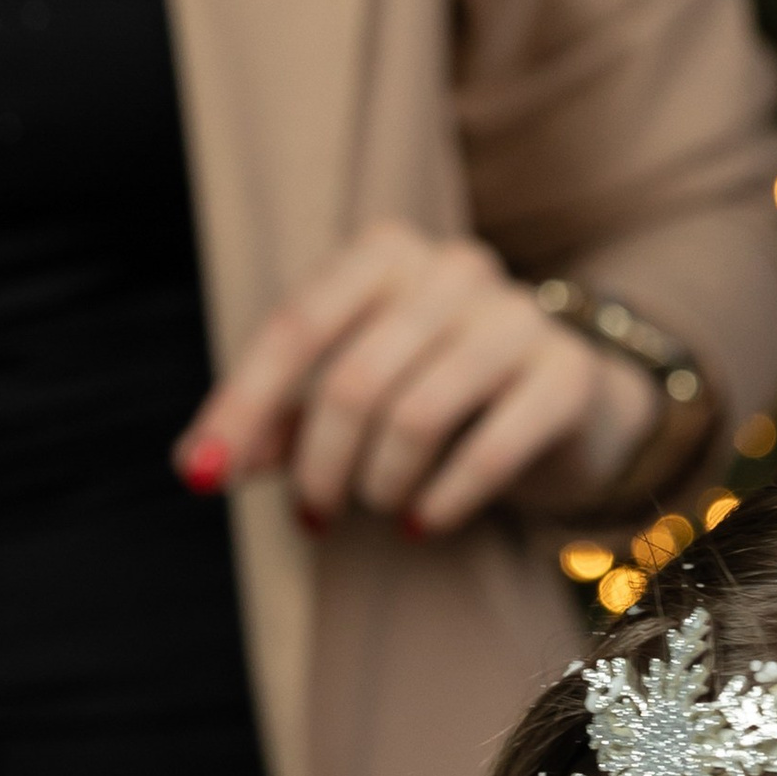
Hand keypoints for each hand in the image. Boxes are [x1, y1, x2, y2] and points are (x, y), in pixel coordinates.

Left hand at [175, 219, 662, 535]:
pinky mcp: (566, 377)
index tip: (204, 477)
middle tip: (315, 514)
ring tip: (379, 507)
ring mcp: (518, 317)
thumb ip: (285, 421)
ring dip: (380, 482)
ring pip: (416, 414)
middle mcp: (454, 268)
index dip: (244, 406)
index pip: (297, 325)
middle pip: (354, 378)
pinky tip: (422, 522)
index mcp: (388, 253)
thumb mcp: (358, 397)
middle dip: (320, 463)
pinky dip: (443, 500)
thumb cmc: (445, 397)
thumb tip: (202, 466)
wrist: (574, 407)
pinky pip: (488, 449)